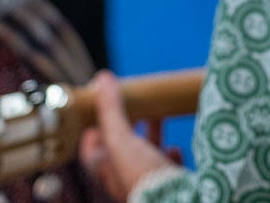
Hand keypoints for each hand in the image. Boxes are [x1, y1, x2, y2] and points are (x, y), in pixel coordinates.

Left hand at [78, 72, 176, 200]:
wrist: (177, 201)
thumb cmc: (142, 175)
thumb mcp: (121, 139)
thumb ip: (111, 110)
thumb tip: (101, 78)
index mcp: (109, 171)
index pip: (91, 154)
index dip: (94, 133)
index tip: (100, 113)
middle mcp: (125, 179)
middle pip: (121, 150)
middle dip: (128, 126)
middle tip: (134, 107)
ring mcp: (147, 182)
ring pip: (145, 155)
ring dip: (150, 136)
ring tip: (158, 116)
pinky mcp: (170, 184)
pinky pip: (167, 168)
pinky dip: (170, 154)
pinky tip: (175, 147)